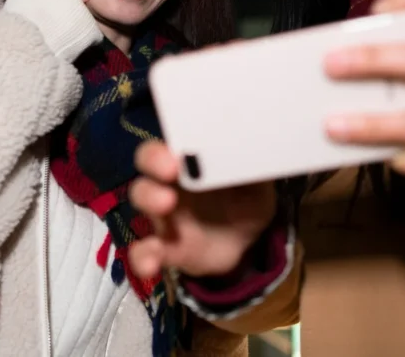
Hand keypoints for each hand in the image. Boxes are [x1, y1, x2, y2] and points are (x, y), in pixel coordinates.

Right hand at [128, 140, 276, 278]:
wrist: (246, 243)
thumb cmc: (244, 201)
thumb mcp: (257, 185)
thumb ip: (254, 169)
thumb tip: (261, 151)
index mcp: (189, 161)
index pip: (167, 143)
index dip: (166, 144)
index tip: (179, 152)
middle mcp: (169, 182)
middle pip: (146, 163)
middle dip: (152, 161)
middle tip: (170, 168)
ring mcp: (164, 215)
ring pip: (142, 198)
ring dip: (149, 198)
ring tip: (165, 203)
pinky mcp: (165, 248)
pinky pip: (142, 252)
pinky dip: (142, 256)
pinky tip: (152, 260)